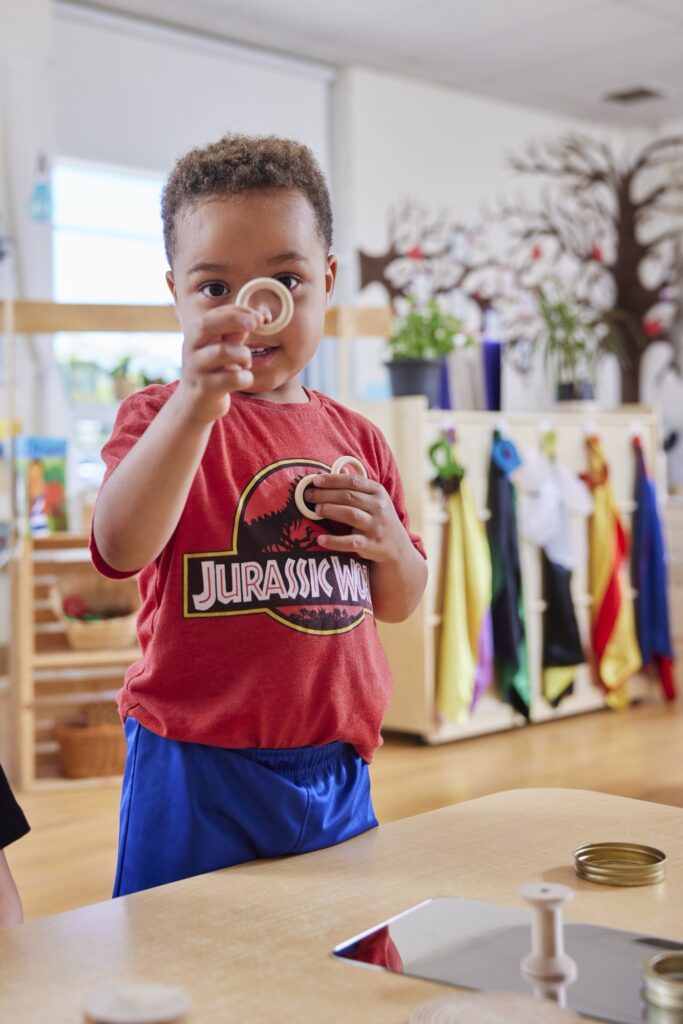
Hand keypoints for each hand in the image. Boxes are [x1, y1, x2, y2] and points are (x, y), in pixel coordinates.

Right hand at [176, 305, 264, 423]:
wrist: (195, 404)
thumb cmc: (213, 371)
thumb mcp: (221, 349)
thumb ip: (233, 334)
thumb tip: (254, 317)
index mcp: (196, 335)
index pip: (214, 315)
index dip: (237, 311)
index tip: (258, 316)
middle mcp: (191, 348)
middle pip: (208, 325)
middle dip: (235, 319)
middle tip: (257, 322)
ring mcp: (196, 369)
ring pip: (223, 351)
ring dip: (244, 355)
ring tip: (246, 363)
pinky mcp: (205, 389)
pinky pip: (232, 378)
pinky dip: (245, 377)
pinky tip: (244, 379)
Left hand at [305, 473, 405, 562]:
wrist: (397, 546)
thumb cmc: (379, 518)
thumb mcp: (374, 499)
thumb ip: (357, 485)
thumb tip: (339, 468)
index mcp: (378, 492)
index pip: (353, 481)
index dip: (332, 480)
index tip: (315, 480)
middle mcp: (379, 507)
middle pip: (349, 497)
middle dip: (326, 494)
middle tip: (308, 495)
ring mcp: (376, 527)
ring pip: (351, 515)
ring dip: (331, 510)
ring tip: (315, 510)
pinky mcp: (371, 545)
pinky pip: (351, 542)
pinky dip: (335, 541)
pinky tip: (320, 539)